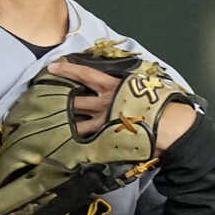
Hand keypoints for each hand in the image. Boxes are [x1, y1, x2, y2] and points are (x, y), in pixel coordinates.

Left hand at [44, 59, 196, 150]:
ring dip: (66, 126)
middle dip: (61, 100)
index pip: (85, 75)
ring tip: (52, 128)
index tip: (52, 67)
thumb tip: (130, 83)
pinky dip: (81, 144)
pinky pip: (91, 142)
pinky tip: (71, 148)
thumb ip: (131, 85)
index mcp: (113, 86)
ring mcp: (104, 123)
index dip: (68, 70)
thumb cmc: (160, 103)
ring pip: (79, 124)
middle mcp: (104, 104)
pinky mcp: (108, 140)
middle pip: (76, 101)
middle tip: (45, 100)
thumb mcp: (144, 86)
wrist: (169, 125)